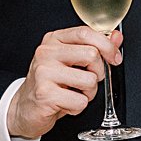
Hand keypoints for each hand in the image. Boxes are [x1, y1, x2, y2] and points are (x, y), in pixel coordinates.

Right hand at [8, 26, 120, 140]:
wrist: (24, 108)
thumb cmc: (49, 84)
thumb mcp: (71, 61)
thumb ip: (95, 47)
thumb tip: (116, 37)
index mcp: (54, 40)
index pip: (86, 32)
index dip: (107, 45)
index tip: (114, 57)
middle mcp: (46, 53)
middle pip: (92, 55)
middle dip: (98, 72)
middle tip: (87, 81)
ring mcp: (44, 73)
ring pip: (89, 80)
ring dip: (89, 93)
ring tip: (74, 93)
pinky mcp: (45, 94)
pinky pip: (80, 101)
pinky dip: (78, 107)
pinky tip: (65, 104)